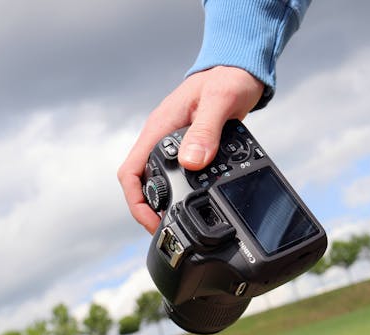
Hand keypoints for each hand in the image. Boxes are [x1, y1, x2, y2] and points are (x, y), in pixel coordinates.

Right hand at [118, 66, 263, 233]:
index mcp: (160, 128)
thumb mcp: (220, 101)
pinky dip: (183, 190)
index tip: (152, 221)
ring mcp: (175, 143)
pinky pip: (179, 174)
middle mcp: (163, 137)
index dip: (136, 201)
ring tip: (181, 221)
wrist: (239, 71)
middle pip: (142, 181)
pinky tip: (198, 199)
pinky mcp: (190, 147)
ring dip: (166, 202)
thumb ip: (206, 130)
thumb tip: (192, 163)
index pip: (131, 170)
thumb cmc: (228, 79)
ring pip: (159, 179)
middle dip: (150, 209)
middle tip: (169, 229)